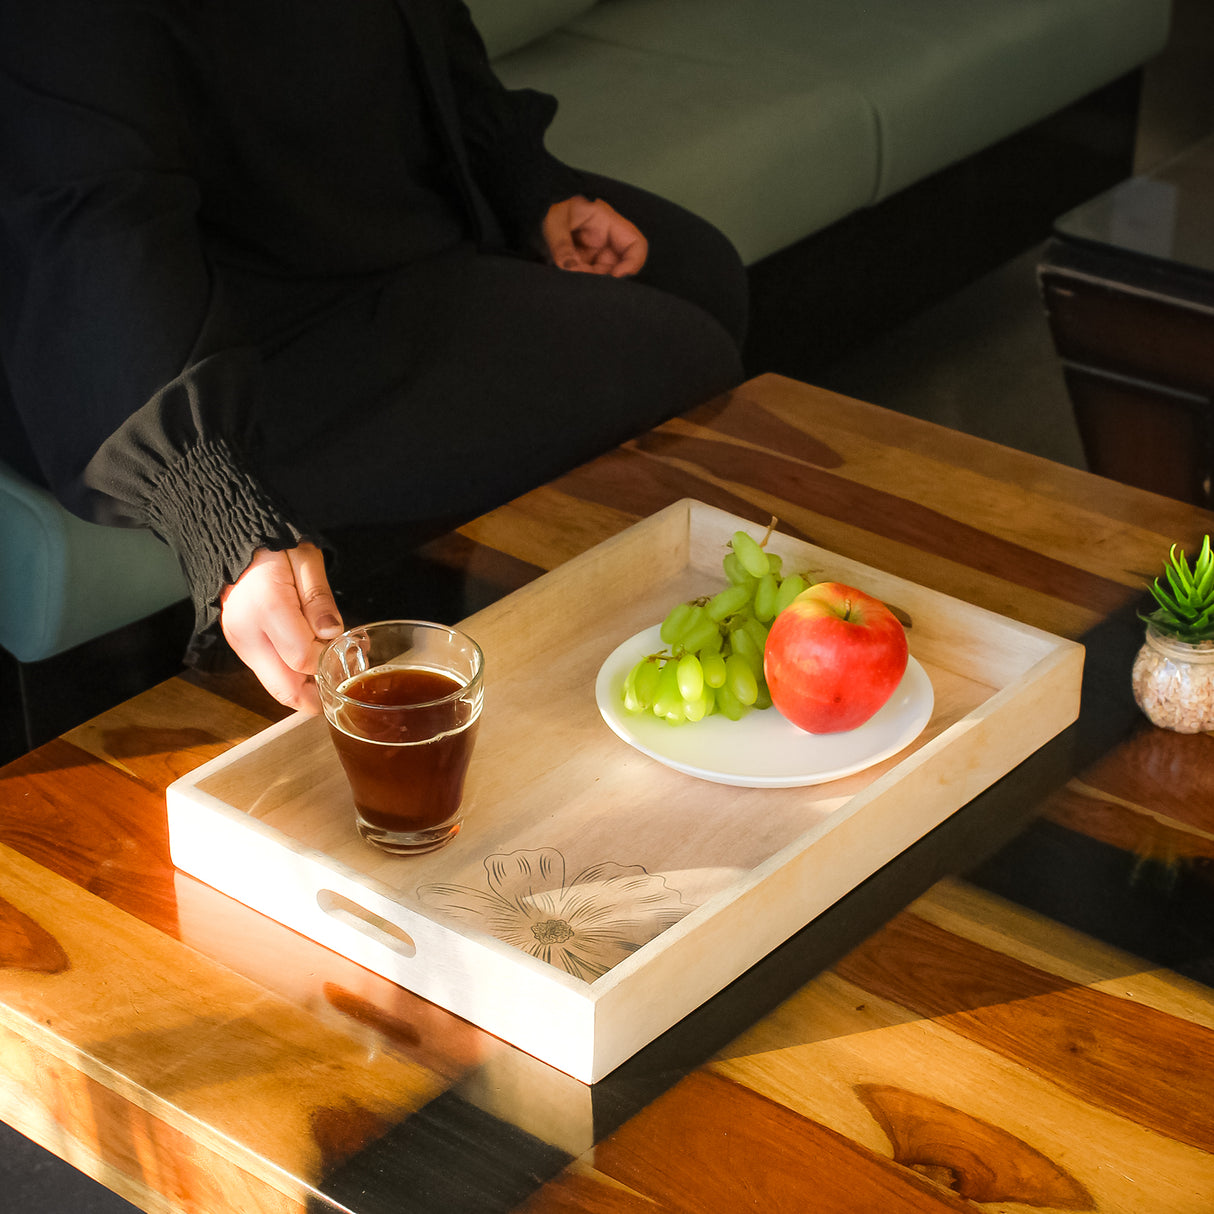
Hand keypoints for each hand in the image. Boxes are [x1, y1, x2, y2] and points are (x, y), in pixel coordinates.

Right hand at [219, 543, 343, 713]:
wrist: (234, 541)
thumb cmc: (274, 546)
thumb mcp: (306, 559)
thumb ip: (320, 599)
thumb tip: (332, 632)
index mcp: (266, 608)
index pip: (303, 659)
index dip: (329, 662)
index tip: (347, 651)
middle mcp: (247, 633)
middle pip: (285, 689)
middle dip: (319, 696)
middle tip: (344, 683)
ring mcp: (240, 644)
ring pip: (278, 687)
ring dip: (307, 687)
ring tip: (331, 667)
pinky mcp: (241, 647)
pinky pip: (272, 675)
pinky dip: (294, 675)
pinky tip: (312, 659)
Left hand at [542, 196, 647, 276]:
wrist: (535, 210)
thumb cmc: (549, 205)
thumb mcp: (554, 220)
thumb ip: (561, 244)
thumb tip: (569, 267)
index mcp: (607, 222)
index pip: (636, 245)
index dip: (633, 263)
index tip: (616, 276)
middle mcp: (606, 240)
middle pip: (619, 267)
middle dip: (603, 277)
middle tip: (581, 275)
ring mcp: (596, 253)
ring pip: (603, 275)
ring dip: (589, 279)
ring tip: (570, 271)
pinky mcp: (584, 263)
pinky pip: (588, 276)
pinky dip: (580, 280)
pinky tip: (568, 274)